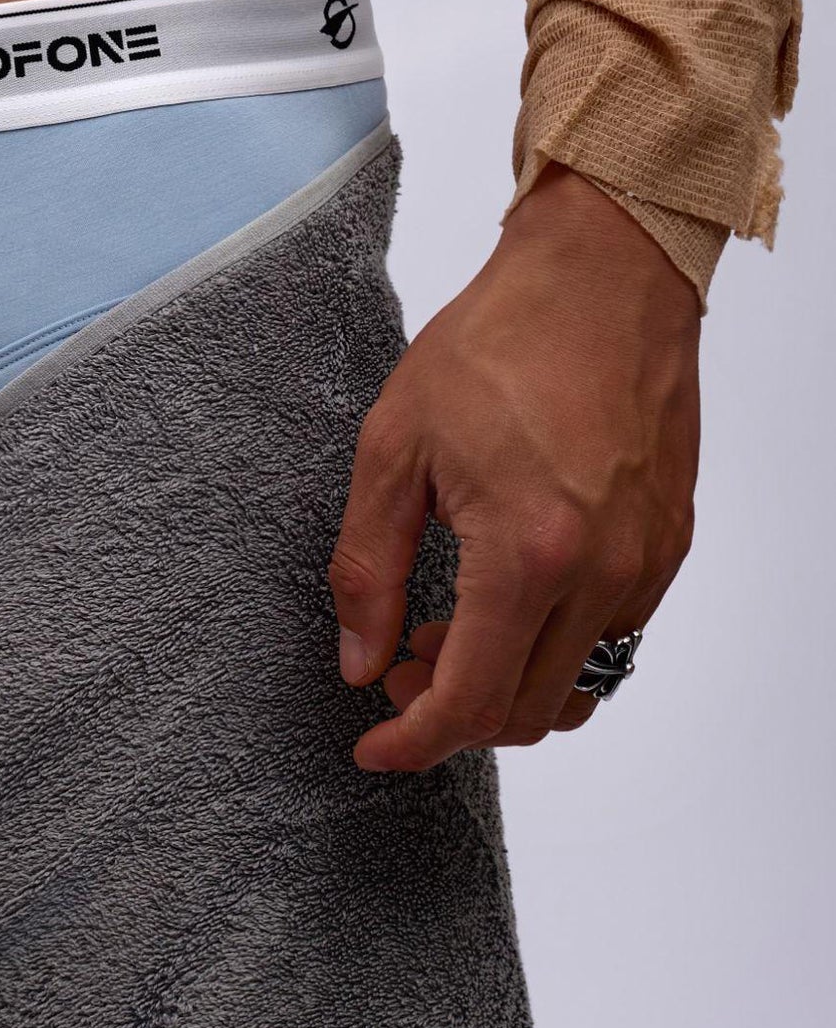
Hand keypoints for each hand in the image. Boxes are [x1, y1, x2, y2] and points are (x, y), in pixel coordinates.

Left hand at [329, 165, 700, 770]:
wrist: (601, 278)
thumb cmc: (496, 344)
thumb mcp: (393, 448)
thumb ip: (367, 567)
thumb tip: (359, 660)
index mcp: (528, 553)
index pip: (470, 700)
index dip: (413, 742)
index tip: (372, 748)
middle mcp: (603, 574)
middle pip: (526, 711)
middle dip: (449, 713)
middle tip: (394, 664)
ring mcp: (647, 564)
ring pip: (576, 686)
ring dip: (503, 685)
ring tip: (442, 628)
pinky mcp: (667, 545)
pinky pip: (611, 639)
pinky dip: (550, 646)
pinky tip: (501, 595)